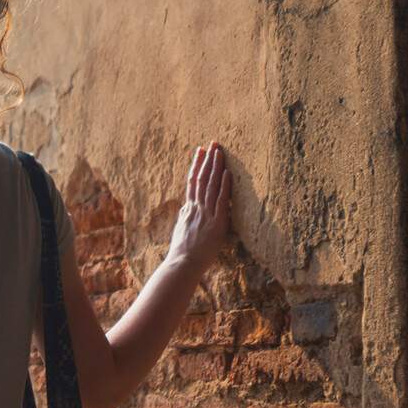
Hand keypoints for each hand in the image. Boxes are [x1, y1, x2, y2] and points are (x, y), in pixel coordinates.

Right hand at [168, 141, 232, 270]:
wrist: (182, 264)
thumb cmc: (182, 252)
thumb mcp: (181, 230)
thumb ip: (185, 217)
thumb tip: (186, 208)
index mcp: (188, 209)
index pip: (192, 182)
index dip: (196, 165)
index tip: (200, 152)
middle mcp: (195, 208)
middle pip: (201, 178)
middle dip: (207, 160)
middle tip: (212, 143)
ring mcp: (205, 214)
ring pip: (210, 185)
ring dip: (215, 167)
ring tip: (219, 151)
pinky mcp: (216, 223)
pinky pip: (221, 200)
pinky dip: (224, 185)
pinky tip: (227, 173)